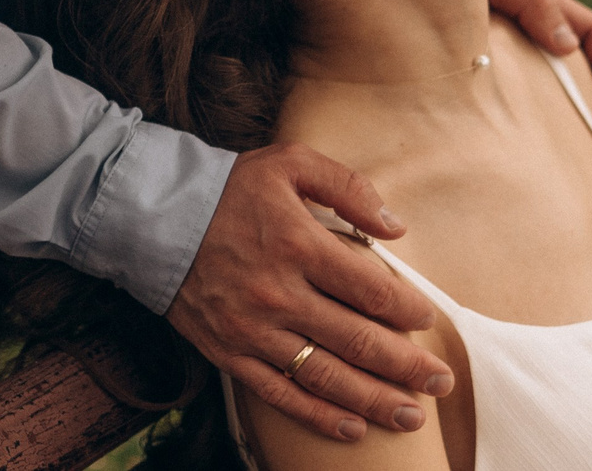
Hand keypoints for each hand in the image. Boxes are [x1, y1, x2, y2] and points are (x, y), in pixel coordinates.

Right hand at [166, 143, 453, 441]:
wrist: (150, 216)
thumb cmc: (227, 187)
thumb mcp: (289, 163)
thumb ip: (348, 187)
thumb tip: (396, 228)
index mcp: (296, 243)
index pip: (370, 289)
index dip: (408, 310)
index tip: (427, 320)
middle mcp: (277, 293)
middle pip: (357, 340)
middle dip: (407, 366)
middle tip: (441, 381)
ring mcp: (251, 328)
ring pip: (325, 375)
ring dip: (375, 400)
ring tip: (412, 416)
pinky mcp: (228, 352)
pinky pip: (280, 393)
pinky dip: (319, 415)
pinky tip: (353, 428)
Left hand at [481, 0, 591, 142]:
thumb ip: (527, 1)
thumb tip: (569, 45)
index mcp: (536, 2)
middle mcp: (528, 23)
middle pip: (584, 63)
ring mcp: (507, 43)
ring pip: (556, 80)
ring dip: (581, 109)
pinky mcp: (483, 62)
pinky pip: (524, 89)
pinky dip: (542, 113)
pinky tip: (543, 141)